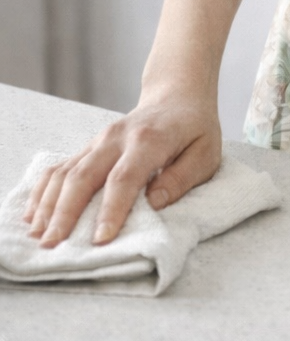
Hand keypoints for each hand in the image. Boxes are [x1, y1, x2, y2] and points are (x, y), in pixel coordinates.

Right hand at [21, 89, 221, 246]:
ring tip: (38, 235)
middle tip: (53, 244)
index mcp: (150, 139)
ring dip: (48, 204)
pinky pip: (60, 167)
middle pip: (84, 175)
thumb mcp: (206, 153)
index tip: (101, 239)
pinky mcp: (89, 146)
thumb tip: (155, 202)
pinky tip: (32, 214)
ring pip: (66, 172)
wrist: (177, 96)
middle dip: (66, 212)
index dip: (112, 209)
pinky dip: (43, 190)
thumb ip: (183, 177)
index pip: (125, 177)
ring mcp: (99, 140)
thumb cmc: (195, 129)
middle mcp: (118, 137)